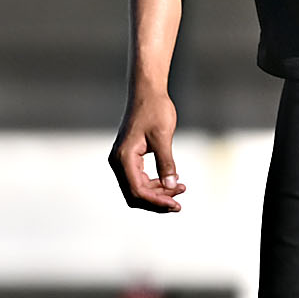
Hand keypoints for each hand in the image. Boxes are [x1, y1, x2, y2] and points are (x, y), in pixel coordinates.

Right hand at [110, 88, 184, 212]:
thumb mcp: (163, 137)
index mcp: (123, 158)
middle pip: (134, 194)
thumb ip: (166, 162)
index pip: (137, 190)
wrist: (147, 92)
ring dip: (157, 193)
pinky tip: (172, 181)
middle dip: (156, 201)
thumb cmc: (155, 110)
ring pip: (137, 188)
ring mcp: (122, 160)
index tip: (176, 204)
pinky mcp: (129, 157)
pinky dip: (155, 184)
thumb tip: (171, 186)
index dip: (156, 201)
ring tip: (180, 189)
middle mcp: (118, 161)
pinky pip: (139, 179)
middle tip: (179, 203)